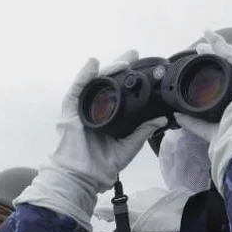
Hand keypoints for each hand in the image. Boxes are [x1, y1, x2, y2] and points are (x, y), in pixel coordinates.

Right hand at [50, 50, 167, 193]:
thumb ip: (143, 131)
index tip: (141, 66)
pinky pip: (76, 89)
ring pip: (93, 82)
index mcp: (108, 116)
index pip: (117, 91)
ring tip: (122, 61)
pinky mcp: (70, 112)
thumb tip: (162, 119)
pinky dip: (84, 75)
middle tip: (133, 54)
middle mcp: (94, 109)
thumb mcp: (129, 146)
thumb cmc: (103, 165)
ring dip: (107, 69)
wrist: (85, 177)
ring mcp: (81, 109)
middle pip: (106, 81)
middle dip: (119, 65)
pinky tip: (93, 64)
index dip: (127, 77)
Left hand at [173, 30, 231, 184]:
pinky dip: (227, 50)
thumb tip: (177, 116)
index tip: (205, 60)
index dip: (222, 66)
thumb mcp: (212, 130)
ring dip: (222, 47)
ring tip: (208, 37)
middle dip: (220, 52)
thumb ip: (195, 123)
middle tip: (203, 44)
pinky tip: (215, 42)